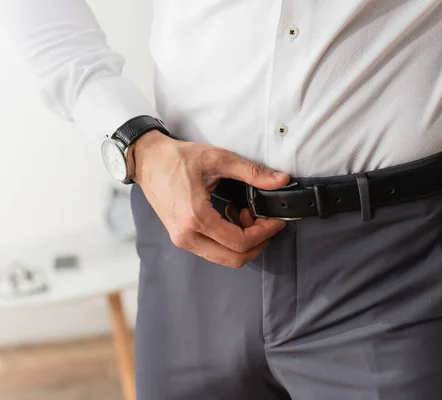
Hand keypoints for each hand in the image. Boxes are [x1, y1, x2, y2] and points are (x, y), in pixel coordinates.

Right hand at [132, 130, 290, 267]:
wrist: (147, 160)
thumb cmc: (177, 159)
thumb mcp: (219, 159)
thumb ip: (252, 172)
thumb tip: (281, 180)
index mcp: (195, 217)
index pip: (240, 242)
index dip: (264, 234)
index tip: (276, 221)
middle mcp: (186, 235)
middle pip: (234, 258)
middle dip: (257, 242)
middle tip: (265, 221)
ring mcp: (182, 239)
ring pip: (224, 257)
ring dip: (243, 242)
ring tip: (245, 214)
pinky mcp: (181, 238)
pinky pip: (213, 250)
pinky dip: (229, 240)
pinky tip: (231, 216)